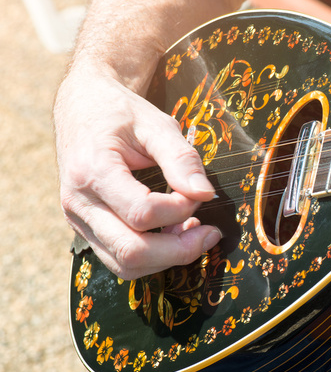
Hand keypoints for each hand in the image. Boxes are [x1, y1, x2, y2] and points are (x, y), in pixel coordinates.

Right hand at [56, 64, 220, 279]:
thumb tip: (206, 194)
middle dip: (180, 250)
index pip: (143, 212)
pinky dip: (152, 257)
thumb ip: (181, 159)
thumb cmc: (120, 112)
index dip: (181, 209)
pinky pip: (118, 259)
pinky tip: (173, 233)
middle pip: (131, 251)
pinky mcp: (86, 229)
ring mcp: (78, 220)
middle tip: (211, 232)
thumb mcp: (155, 124)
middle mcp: (79, 203)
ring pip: (124, 265)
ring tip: (194, 232)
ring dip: (167, 258)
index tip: (199, 193)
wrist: (81, 106)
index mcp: (93, 171)